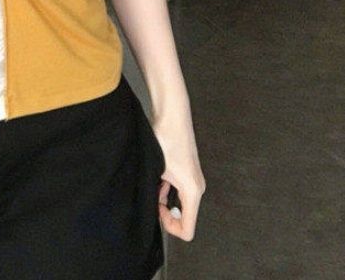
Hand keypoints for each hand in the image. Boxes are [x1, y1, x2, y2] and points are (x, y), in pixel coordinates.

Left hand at [153, 121, 205, 240]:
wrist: (172, 114)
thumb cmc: (166, 138)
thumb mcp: (157, 169)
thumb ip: (155, 192)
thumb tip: (147, 205)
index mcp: (193, 191)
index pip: (187, 230)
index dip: (169, 227)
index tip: (156, 209)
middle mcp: (197, 188)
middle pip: (184, 218)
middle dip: (165, 213)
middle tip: (151, 197)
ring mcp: (193, 180)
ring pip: (179, 204)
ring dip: (164, 200)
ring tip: (151, 185)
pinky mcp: (186, 172)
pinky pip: (178, 192)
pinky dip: (166, 190)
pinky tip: (155, 178)